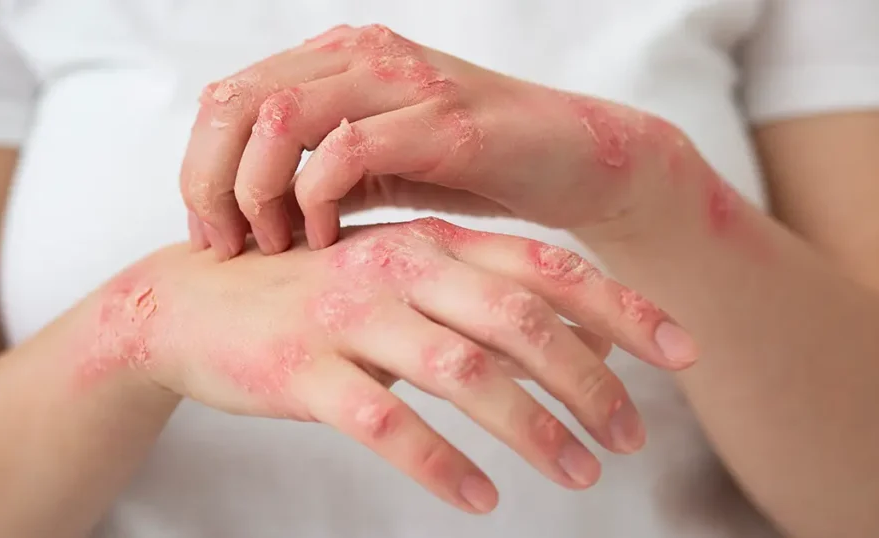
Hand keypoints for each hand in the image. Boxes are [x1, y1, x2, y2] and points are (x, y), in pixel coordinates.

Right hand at [82, 218, 697, 512]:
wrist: (195, 305)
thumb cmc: (315, 294)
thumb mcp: (403, 281)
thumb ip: (486, 301)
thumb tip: (591, 343)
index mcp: (430, 240)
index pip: (546, 266)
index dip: (622, 307)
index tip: (683, 350)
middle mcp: (398, 269)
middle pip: (519, 321)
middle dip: (588, 383)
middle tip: (631, 437)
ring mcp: (349, 318)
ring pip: (464, 374)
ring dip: (532, 429)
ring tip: (579, 475)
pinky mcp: (305, 371)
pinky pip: (386, 424)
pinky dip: (441, 465)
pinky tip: (480, 499)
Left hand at [180, 24, 689, 259]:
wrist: (576, 161)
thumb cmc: (473, 168)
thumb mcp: (375, 164)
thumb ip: (313, 169)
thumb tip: (239, 213)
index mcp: (336, 59)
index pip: (228, 97)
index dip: (200, 168)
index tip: (211, 234)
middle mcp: (360, 54)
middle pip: (236, 102)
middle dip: (211, 182)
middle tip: (224, 245)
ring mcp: (401, 80)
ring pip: (279, 116)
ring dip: (256, 192)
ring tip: (271, 246)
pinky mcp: (442, 119)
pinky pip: (345, 149)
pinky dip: (315, 198)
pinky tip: (324, 239)